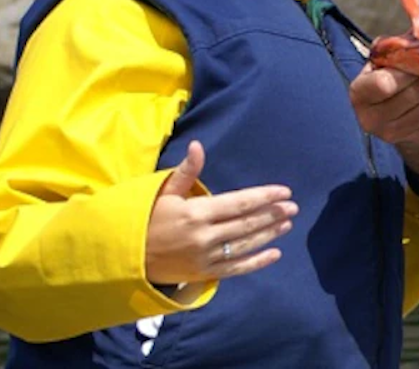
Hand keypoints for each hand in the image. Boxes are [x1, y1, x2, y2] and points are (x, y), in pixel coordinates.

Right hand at [145, 140, 297, 284]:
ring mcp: (205, 257)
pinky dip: (257, 262)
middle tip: (293, 207)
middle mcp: (203, 236)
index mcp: (196, 213)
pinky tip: (275, 254)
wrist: (124, 256)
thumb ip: (186, 171)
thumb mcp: (164, 192)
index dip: (264, 197)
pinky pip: (236, 268)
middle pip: (247, 224)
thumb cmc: (146, 218)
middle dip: (272, 214)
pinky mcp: (204, 274)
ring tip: (287, 223)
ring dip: (269, 234)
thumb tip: (197, 145)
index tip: (284, 191)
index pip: (239, 203)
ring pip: (245, 245)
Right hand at [349, 64, 418, 148]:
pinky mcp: (417, 139)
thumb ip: (395, 49)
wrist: (400, 114)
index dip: (406, 69)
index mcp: (359, 93)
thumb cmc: (392, 77)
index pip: (383, 84)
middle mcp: (371, 118)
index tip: (415, 58)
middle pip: (414, 93)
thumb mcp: (385, 61)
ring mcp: (394, 133)